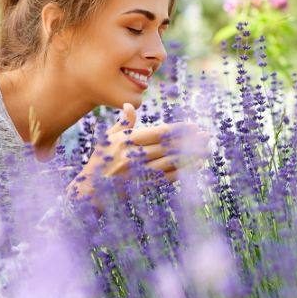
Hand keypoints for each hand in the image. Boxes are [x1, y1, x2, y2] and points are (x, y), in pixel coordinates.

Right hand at [66, 103, 209, 201]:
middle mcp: (134, 155)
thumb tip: (131, 106)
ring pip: (171, 161)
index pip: (158, 132)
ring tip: (206, 149)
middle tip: (207, 135)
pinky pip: (167, 177)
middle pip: (168, 146)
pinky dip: (183, 171)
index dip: (178, 129)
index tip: (193, 126)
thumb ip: (123, 124)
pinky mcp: (142, 186)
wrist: (89, 191)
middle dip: (190, 140)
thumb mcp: (107, 139)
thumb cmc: (99, 161)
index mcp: (126, 141)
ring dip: (190, 155)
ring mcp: (139, 172)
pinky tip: (195, 166)